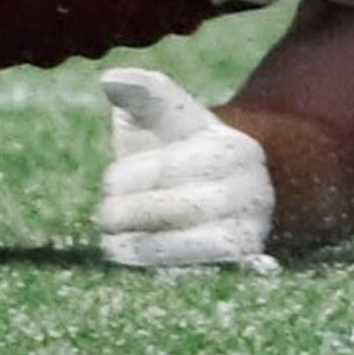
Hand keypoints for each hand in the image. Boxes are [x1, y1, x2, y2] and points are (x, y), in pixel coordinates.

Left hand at [97, 67, 278, 271]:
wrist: (232, 206)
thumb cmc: (184, 157)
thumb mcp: (170, 122)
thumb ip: (144, 95)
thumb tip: (110, 80)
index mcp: (230, 146)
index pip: (168, 164)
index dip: (128, 177)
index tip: (109, 182)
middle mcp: (248, 186)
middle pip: (174, 207)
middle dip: (127, 213)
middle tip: (105, 217)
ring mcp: (248, 229)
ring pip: (183, 246)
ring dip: (137, 248)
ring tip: (112, 244)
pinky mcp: (239, 267)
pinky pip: (194, 275)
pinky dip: (162, 272)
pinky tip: (136, 268)